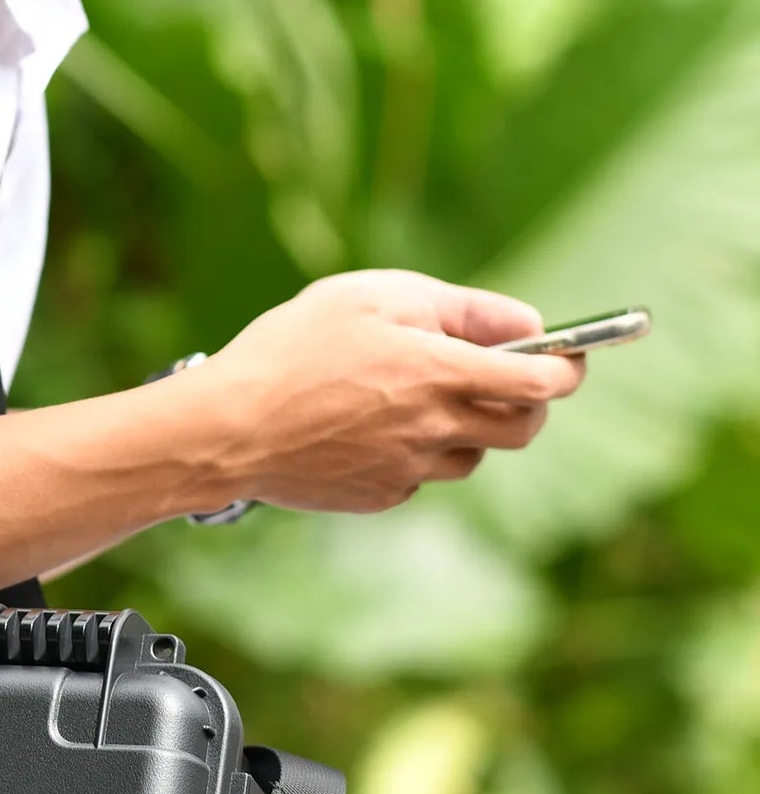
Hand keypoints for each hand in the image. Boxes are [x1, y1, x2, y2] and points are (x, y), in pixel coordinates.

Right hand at [196, 269, 583, 513]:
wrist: (224, 429)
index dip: (569, 367)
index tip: (568, 357)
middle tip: (502, 379)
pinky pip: (420, 477)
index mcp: (442, 373)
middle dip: (528, 403)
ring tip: (412, 399)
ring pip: (470, 457)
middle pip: (523, 430)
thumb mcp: (373, 296)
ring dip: (464, 429)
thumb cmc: (291, 350)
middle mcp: (436, 429)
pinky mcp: (379, 496)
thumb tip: (527, 324)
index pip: (544, 380)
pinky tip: (368, 429)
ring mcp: (409, 470)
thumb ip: (460, 307)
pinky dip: (414, 454)